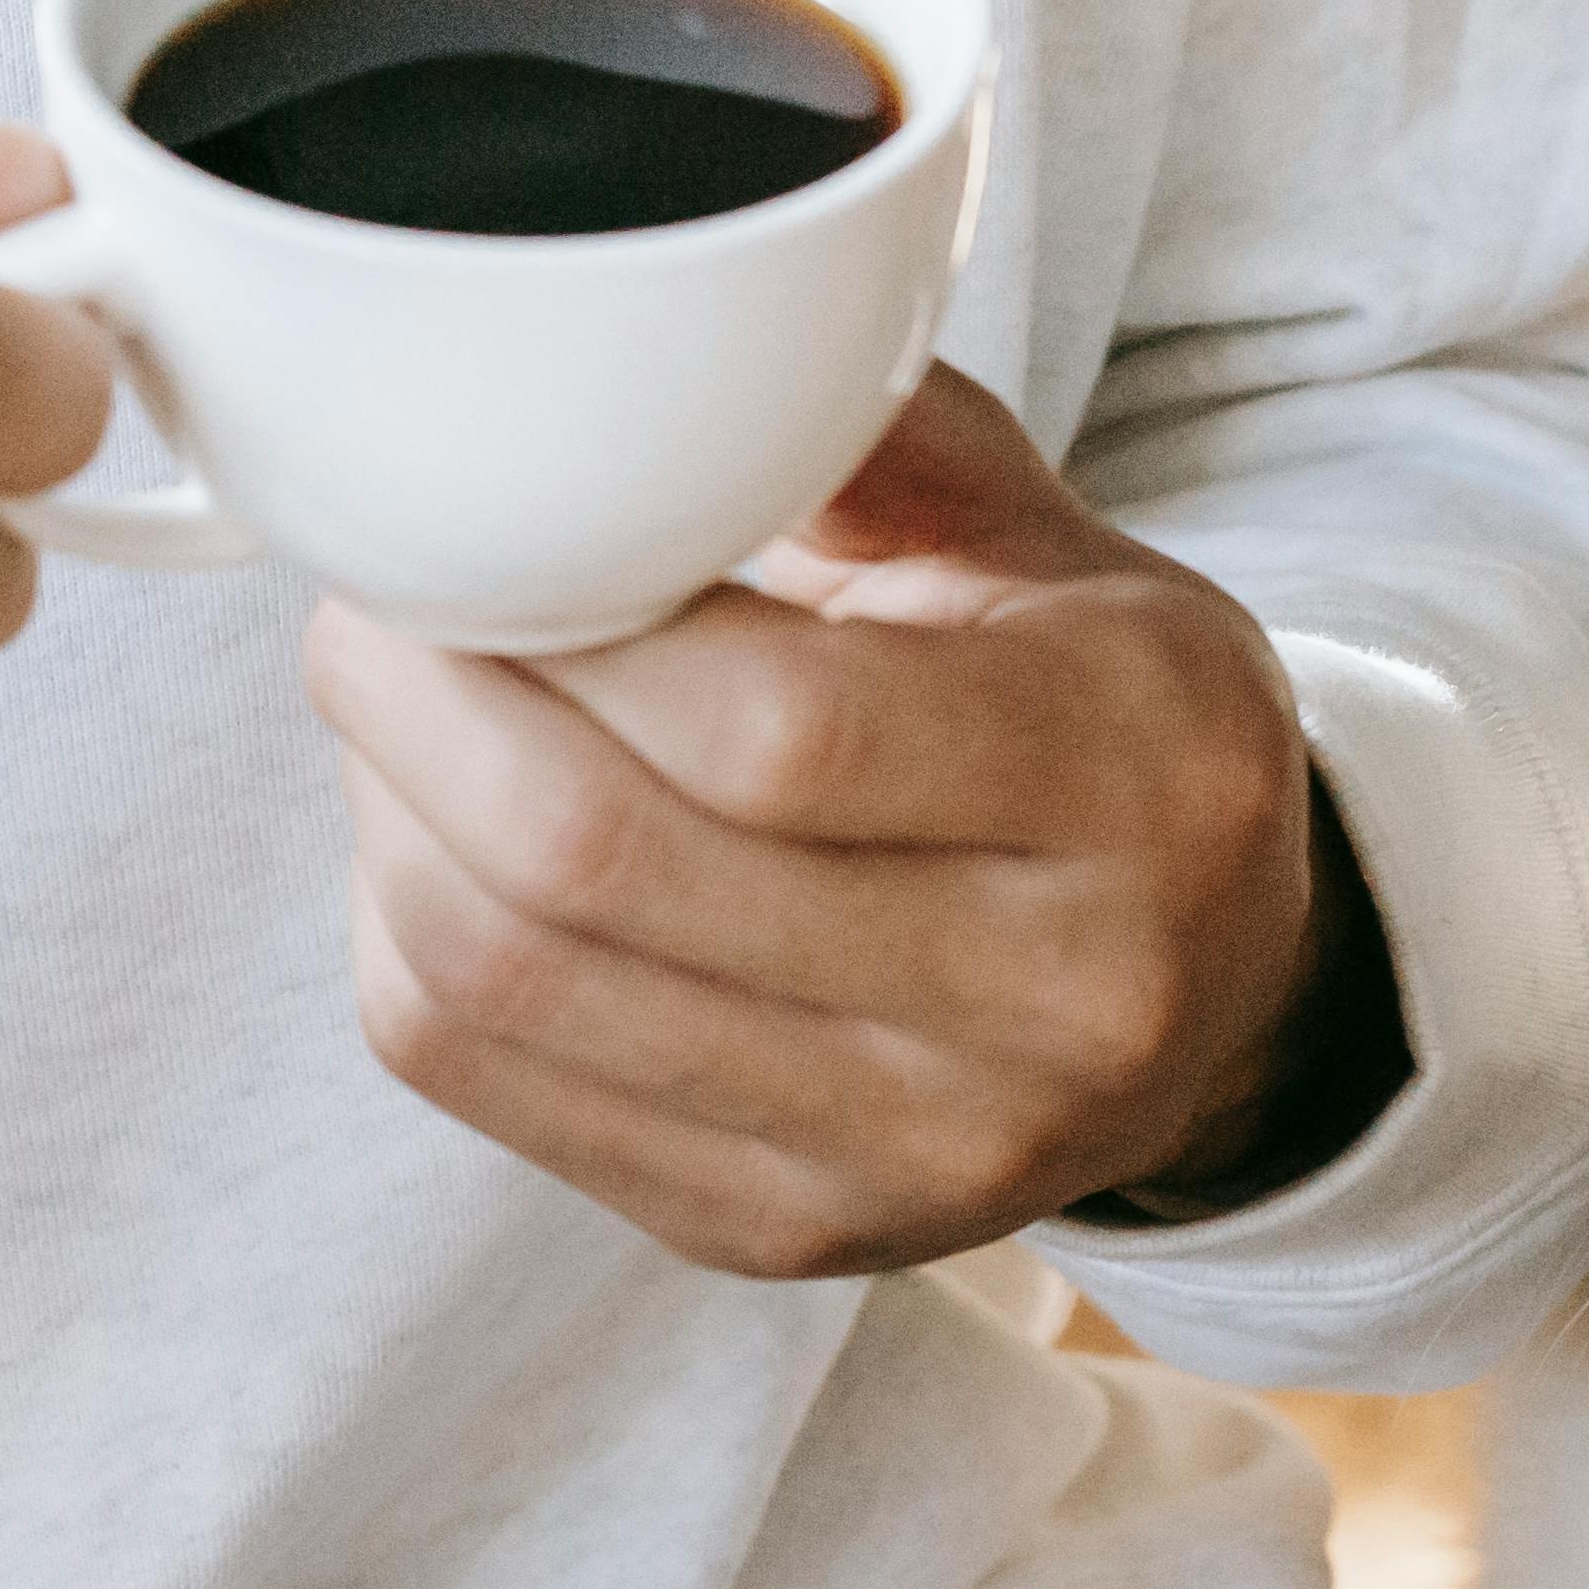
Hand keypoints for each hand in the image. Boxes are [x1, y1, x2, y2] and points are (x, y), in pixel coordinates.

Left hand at [305, 368, 1400, 1278]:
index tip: (481, 520)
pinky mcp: (780, 1232)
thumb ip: (873, 436)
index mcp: (1132, 786)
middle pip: (599, 860)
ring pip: (510, 983)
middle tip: (374, 597)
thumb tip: (624, 356)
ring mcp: (907, 1151)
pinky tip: (430, 837)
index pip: (776, 728)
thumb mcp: (1061, 547)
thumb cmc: (1110, 726)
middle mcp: (1043, 1004)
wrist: (1214, 996)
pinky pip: (489, 1081)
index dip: (566, 615)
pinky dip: (406, 937)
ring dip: (385, 814)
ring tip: (390, 702)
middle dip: (421, 701)